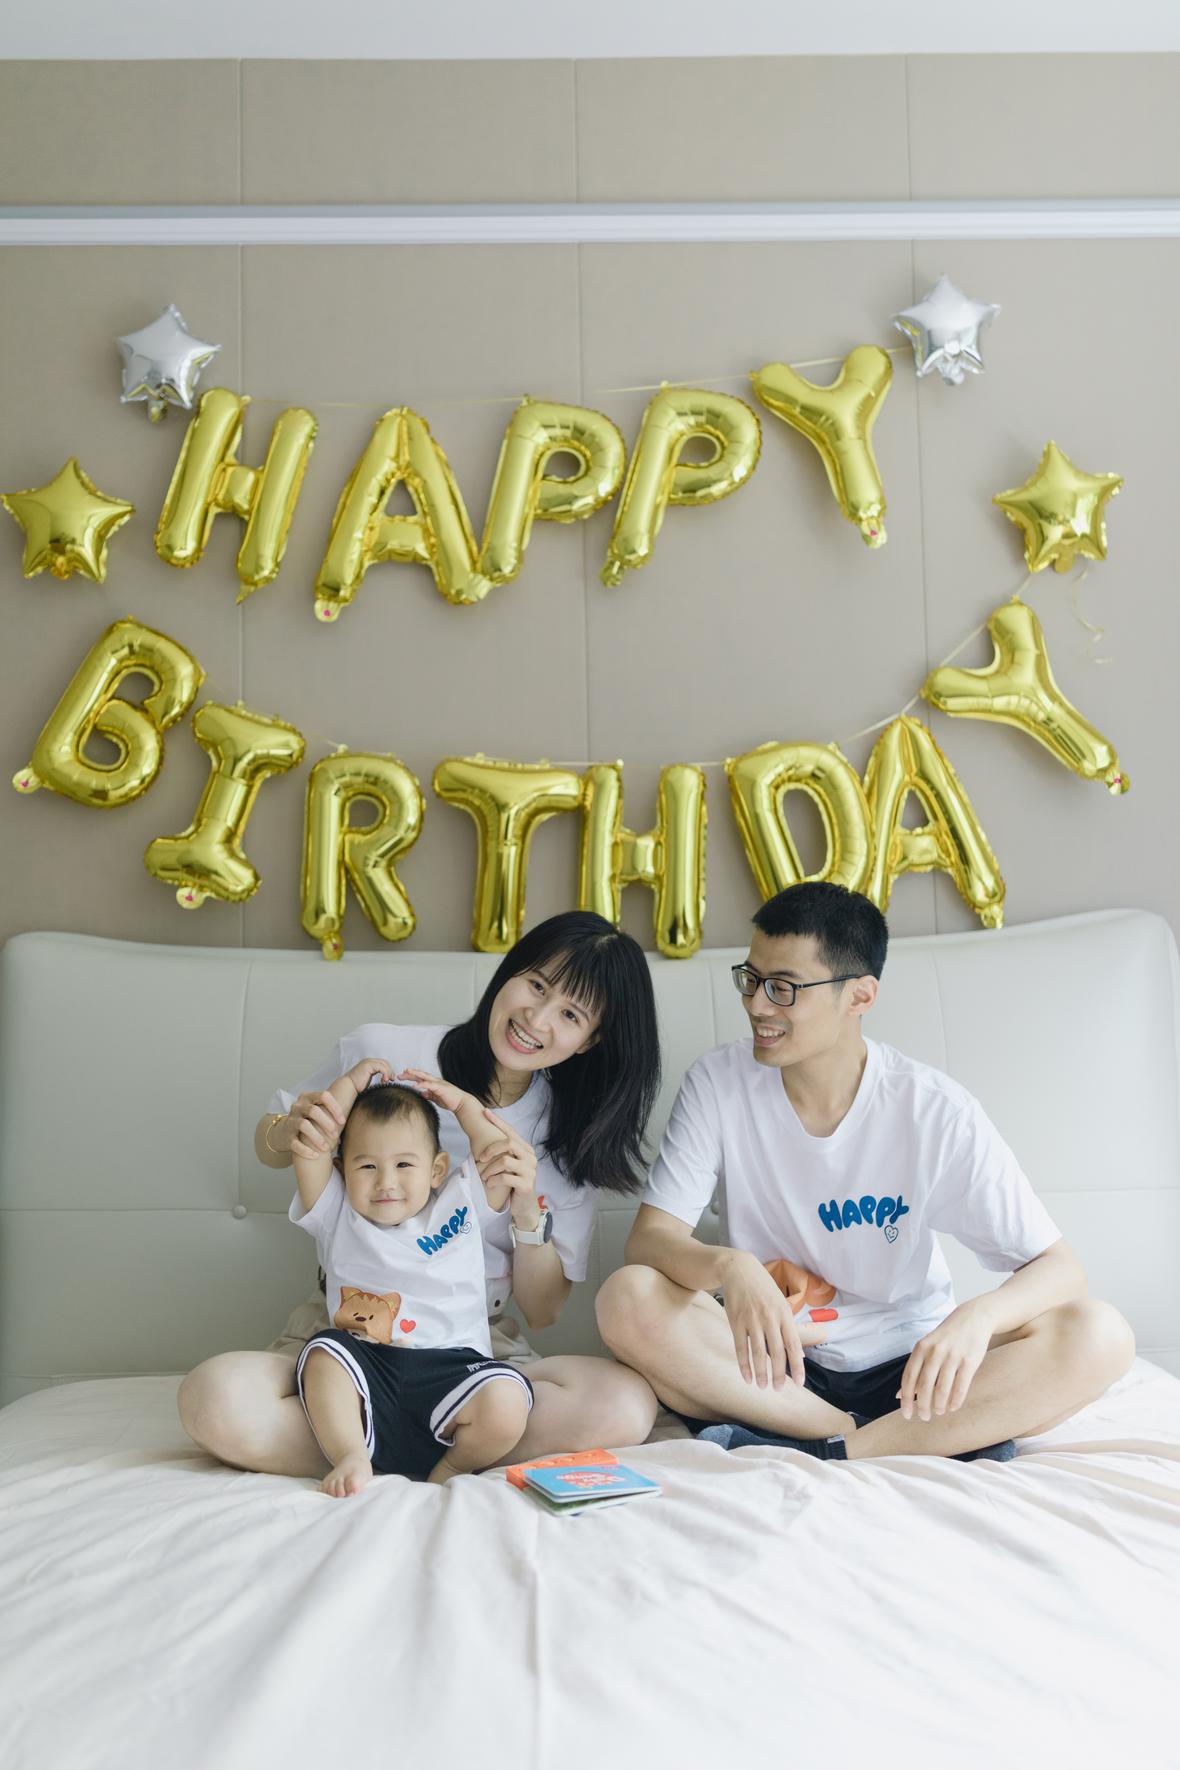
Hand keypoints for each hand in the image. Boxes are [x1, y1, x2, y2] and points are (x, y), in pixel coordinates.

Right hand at [287, 1058, 390, 1158]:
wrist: (289, 1132)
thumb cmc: (315, 1121)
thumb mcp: (324, 1110)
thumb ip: (340, 1106)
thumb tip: (369, 1102)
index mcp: (309, 1097)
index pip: (323, 1094)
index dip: (335, 1107)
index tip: (343, 1120)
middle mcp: (298, 1106)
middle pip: (313, 1110)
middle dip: (327, 1123)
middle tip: (336, 1134)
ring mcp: (291, 1120)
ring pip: (304, 1125)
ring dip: (317, 1137)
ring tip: (326, 1147)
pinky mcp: (286, 1136)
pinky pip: (294, 1142)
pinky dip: (305, 1150)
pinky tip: (315, 1156)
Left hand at [397, 1068, 467, 1115]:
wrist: (461, 1103)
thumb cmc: (450, 1101)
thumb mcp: (436, 1098)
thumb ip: (429, 1095)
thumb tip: (422, 1094)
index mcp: (434, 1083)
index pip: (420, 1077)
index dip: (411, 1076)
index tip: (402, 1076)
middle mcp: (435, 1081)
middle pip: (420, 1075)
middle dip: (409, 1074)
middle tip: (399, 1075)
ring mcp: (438, 1083)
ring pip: (424, 1076)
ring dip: (415, 1074)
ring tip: (406, 1072)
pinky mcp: (441, 1087)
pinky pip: (429, 1085)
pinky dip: (422, 1084)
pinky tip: (415, 1085)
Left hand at [476, 1109, 538, 1223]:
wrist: (524, 1207)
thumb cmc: (513, 1184)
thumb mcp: (509, 1166)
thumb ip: (503, 1153)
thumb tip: (483, 1139)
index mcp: (526, 1150)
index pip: (511, 1132)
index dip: (498, 1121)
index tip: (485, 1112)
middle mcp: (531, 1157)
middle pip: (508, 1143)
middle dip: (491, 1149)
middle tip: (479, 1158)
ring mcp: (530, 1171)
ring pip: (505, 1161)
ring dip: (489, 1169)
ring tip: (483, 1176)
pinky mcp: (526, 1184)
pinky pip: (505, 1177)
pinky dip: (493, 1180)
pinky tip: (489, 1184)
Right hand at [720, 1250, 827, 1389]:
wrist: (738, 1269)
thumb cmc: (763, 1288)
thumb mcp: (781, 1303)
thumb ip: (789, 1328)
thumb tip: (800, 1355)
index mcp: (784, 1313)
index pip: (793, 1344)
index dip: (797, 1366)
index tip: (799, 1383)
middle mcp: (769, 1317)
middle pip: (776, 1352)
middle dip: (778, 1374)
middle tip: (778, 1389)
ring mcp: (751, 1319)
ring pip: (757, 1352)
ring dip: (760, 1372)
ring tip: (762, 1387)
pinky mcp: (736, 1320)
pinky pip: (740, 1347)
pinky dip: (743, 1364)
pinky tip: (747, 1377)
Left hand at [896, 1299, 993, 1420]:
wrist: (973, 1318)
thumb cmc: (946, 1337)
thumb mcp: (927, 1347)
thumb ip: (914, 1368)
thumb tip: (899, 1395)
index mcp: (921, 1348)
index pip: (909, 1378)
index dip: (907, 1399)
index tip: (906, 1414)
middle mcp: (935, 1352)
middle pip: (924, 1386)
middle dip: (922, 1406)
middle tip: (924, 1417)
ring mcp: (953, 1356)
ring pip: (942, 1389)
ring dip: (939, 1406)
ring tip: (938, 1412)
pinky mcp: (969, 1361)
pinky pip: (960, 1387)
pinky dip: (955, 1401)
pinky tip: (952, 1407)